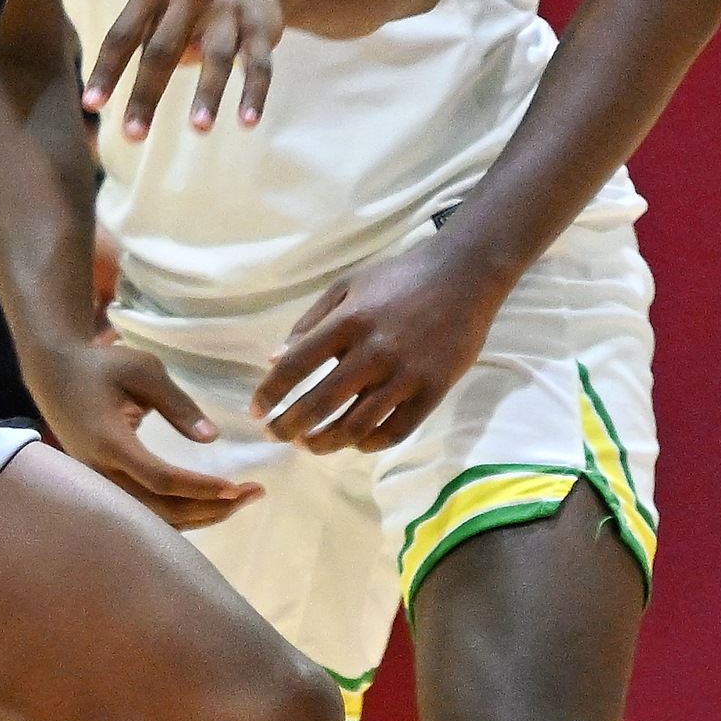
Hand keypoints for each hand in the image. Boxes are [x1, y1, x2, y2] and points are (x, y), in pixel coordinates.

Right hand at [24, 335, 264, 529]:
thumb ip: (177, 404)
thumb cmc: (100, 366)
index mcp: (110, 441)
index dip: (199, 488)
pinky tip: (208, 506)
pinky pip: (143, 513)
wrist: (54, 375)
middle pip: (160, 510)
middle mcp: (101, 472)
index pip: (160, 479)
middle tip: (253, 494)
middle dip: (210, 507)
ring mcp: (99, 485)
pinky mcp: (102, 487)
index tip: (236, 486)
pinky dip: (178, 515)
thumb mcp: (143, 371)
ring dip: (199, 515)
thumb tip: (212, 438)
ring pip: (152, 519)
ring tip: (238, 501)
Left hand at [84, 0, 294, 141]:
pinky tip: (247, 122)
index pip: (123, 35)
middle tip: (132, 135)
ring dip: (208, 95)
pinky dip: (253, 95)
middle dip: (146, 95)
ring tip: (198, 130)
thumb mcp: (160, 12)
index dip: (107, 71)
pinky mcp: (261, 28)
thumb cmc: (190, 9)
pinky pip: (259, 66)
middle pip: (163, 50)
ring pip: (217, 57)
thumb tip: (101, 100)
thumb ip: (138, 45)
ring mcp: (229, 10)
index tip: (91, 106)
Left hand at [253, 238, 512, 453]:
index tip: (256, 411)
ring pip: (356, 427)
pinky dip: (369, 443)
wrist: (464, 275)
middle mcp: (374, 352)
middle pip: (320, 404)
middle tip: (275, 435)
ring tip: (309, 444)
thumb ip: (310, 323)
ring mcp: (406, 375)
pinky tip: (355, 442)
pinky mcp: (433, 391)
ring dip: (324, 443)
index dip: (269, 393)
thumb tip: (275, 361)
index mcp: (348, 322)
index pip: (296, 366)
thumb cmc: (399, 278)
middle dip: (288, 427)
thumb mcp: (347, 286)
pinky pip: (396, 431)